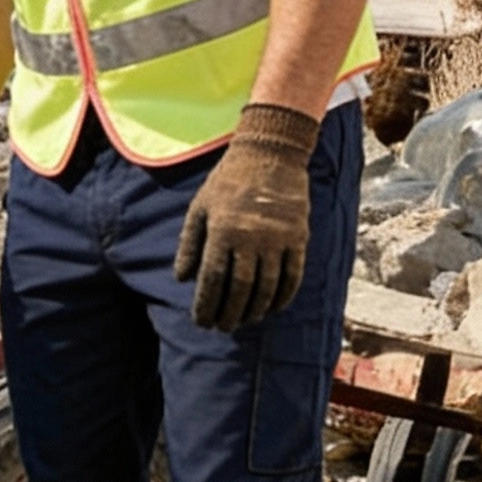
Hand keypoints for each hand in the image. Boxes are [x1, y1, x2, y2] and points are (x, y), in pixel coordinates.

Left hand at [173, 104, 319, 331]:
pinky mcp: (299, 236)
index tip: (201, 322)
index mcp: (222, 231)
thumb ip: (190, 244)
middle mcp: (251, 238)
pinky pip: (293, 274)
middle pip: (240, 288)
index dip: (206, 305)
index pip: (212, 279)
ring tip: (244, 321)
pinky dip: (283, 295)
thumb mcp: (199, 208)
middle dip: (229, 313)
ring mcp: (278, 238)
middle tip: (221, 327)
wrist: (271, 154)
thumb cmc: (228, 182)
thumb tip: (182, 279)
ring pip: (267, 286)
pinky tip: (273, 308)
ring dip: (255, 309)